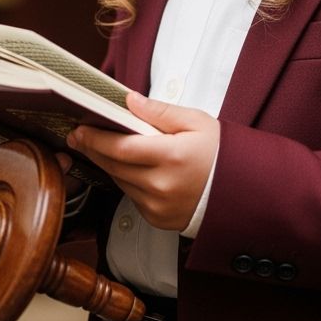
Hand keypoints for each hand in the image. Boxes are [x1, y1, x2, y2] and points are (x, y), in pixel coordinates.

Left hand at [67, 91, 219, 230]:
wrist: (241, 189)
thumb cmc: (219, 152)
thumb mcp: (195, 121)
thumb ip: (159, 111)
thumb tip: (129, 101)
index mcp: (172, 157)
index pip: (120, 148)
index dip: (96, 138)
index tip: (81, 129)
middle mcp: (162, 186)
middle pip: (114, 166)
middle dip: (93, 150)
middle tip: (78, 136)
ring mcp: (159, 206)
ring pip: (120, 182)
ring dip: (107, 165)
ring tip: (99, 148)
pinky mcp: (159, 219)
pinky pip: (132, 197)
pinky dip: (125, 181)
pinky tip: (125, 167)